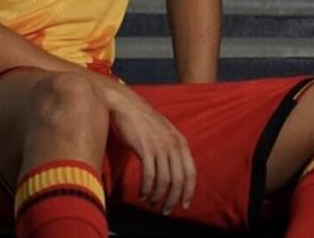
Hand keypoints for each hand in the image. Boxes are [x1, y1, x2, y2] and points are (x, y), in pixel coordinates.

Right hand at [99, 82, 196, 214]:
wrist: (122, 103)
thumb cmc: (140, 118)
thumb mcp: (162, 131)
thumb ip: (170, 148)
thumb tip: (172, 171)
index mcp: (180, 141)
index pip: (191, 173)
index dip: (188, 191)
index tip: (183, 205)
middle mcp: (172, 144)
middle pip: (178, 180)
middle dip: (172, 199)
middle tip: (165, 210)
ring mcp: (159, 146)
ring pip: (164, 181)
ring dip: (158, 197)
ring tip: (150, 203)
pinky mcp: (144, 148)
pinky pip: (149, 176)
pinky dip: (146, 189)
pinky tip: (142, 194)